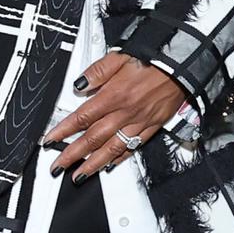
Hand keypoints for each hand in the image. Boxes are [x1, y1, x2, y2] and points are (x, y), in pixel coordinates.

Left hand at [44, 51, 185, 177]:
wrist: (183, 66)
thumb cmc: (153, 59)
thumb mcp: (120, 57)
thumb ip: (97, 71)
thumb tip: (79, 85)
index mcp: (114, 95)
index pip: (82, 117)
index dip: (64, 130)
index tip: (50, 140)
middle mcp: (125, 112)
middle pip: (93, 138)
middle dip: (73, 155)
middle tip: (57, 167)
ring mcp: (139, 122)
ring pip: (112, 148)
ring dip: (93, 164)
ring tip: (79, 176)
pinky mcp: (152, 127)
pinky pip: (133, 146)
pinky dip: (119, 158)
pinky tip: (108, 166)